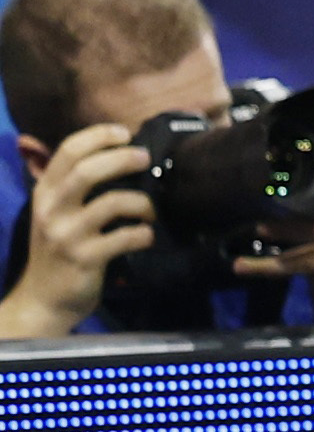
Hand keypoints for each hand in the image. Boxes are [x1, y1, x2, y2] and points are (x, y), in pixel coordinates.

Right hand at [1, 126, 152, 333]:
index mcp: (45, 192)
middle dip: (123, 159)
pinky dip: (144, 234)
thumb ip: (73, 185)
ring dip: (143, 203)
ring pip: (113, 203)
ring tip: (152, 210)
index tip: (126, 132)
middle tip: (146, 158)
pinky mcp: (86, 258)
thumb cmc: (59, 250)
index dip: (99, 135)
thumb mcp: (56, 213)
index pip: (68, 151)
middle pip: (88, 171)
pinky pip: (126, 237)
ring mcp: (67, 235)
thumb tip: (111, 153)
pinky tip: (146, 236)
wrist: (43, 299)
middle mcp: (52, 209)